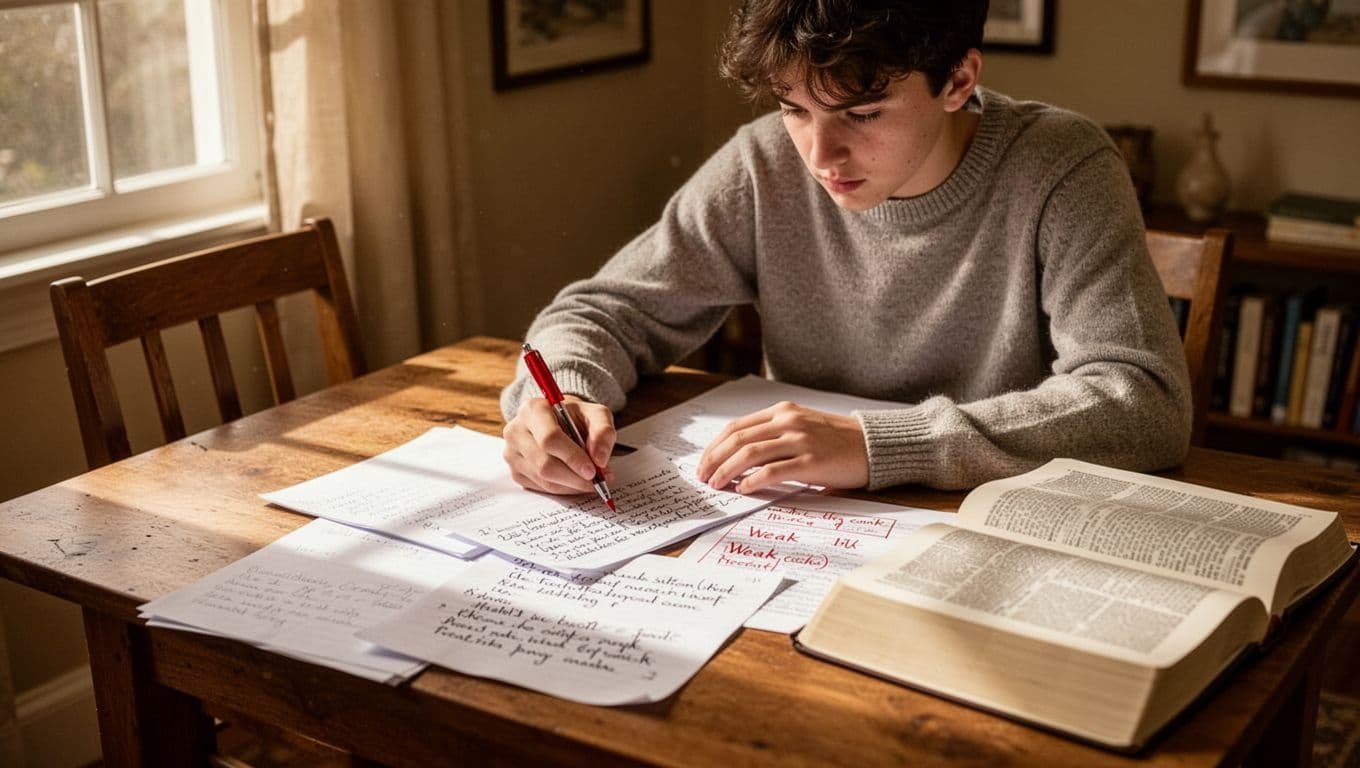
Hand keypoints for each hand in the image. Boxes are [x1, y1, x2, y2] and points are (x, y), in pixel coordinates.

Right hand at [503, 395, 615, 494]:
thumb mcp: (595, 414)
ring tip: (591, 482)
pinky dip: (563, 489)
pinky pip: (541, 488)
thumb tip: (600, 460)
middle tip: (597, 482)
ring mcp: (512, 453)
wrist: (558, 421)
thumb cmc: (575, 417)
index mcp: (533, 409)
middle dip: (574, 477)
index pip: (550, 438)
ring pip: (543, 479)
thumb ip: (603, 431)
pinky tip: (575, 482)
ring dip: (571, 485)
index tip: (592, 470)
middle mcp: (516, 430)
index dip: (572, 457)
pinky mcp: (515, 471)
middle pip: (544, 463)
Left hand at [696, 401, 868, 493]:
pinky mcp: (811, 461)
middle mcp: (788, 421)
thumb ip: (774, 435)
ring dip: (727, 471)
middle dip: (714, 460)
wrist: (873, 445)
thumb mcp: (801, 427)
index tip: (703, 463)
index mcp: (782, 411)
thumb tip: (739, 458)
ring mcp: (800, 440)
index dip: (714, 447)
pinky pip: (773, 471)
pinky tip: (743, 490)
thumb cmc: (837, 441)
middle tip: (703, 477)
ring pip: (750, 453)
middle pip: (737, 439)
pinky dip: (753, 480)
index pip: (736, 427)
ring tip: (716, 485)